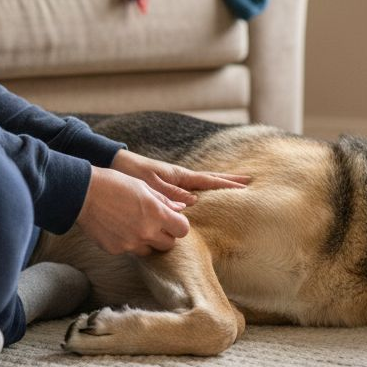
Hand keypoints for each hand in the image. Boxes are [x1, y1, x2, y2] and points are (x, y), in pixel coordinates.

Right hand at [75, 166, 189, 255]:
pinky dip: (128, 242)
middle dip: (164, 235)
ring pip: (150, 250)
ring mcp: (130, 243)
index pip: (182, 229)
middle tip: (153, 223)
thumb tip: (180, 208)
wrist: (83, 193)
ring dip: (147, 241)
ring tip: (134, 226)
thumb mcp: (142, 186)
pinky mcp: (116, 249)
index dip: (178, 224)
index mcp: (156, 213)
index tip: (171, 219)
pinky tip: (118, 228)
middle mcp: (146, 232)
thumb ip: (163, 200)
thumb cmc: (114, 183)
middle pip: (169, 244)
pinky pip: (130, 250)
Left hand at [110, 149, 250, 205]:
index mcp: (179, 176)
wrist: (115, 164)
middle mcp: (180, 178)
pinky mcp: (168, 187)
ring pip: (203, 185)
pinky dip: (204, 190)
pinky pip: (191, 190)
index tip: (246, 184)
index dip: (227, 184)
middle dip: (229, 181)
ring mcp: (175, 182)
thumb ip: (170, 193)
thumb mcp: (150, 184)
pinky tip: (206, 197)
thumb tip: (194, 203)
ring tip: (236, 188)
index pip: (208, 180)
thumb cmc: (131, 173)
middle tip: (250, 182)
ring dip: (219, 185)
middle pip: (210, 180)